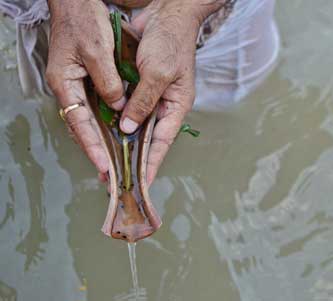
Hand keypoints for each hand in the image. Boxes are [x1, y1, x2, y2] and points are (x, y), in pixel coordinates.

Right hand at [46, 0, 124, 174]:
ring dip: (102, 139)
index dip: (92, 147)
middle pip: (83, 127)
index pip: (79, 124)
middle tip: (109, 173)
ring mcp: (77, 85)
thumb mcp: (98, 52)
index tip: (103, 166)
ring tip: (114, 161)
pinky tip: (117, 132)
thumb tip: (118, 107)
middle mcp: (69, 89)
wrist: (78, 2)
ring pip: (90, 119)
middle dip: (96, 150)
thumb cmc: (83, 21)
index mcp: (65, 84)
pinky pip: (96, 106)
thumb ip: (108, 82)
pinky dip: (106, 121)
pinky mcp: (87, 79)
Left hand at [122, 0, 222, 183]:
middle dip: (133, 157)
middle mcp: (163, 104)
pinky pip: (126, 106)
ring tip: (108, 160)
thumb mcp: (158, 74)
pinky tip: (103, 129)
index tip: (141, 183)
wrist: (167, 13)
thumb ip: (143, 101)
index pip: (163, 142)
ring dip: (122, 140)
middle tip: (117, 177)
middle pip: (148, 138)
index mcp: (176, 106)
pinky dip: (115, 118)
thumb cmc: (171, 42)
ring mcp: (150, 95)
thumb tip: (129, 127)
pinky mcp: (137, 85)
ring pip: (135, 124)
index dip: (151, 163)